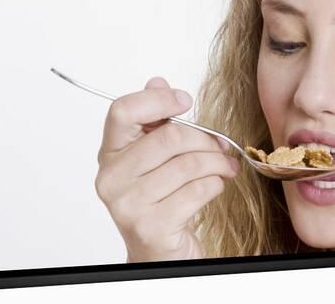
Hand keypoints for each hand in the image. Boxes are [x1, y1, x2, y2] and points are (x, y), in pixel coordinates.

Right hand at [95, 77, 238, 261]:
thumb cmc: (159, 199)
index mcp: (109, 154)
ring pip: (188, 164)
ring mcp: (128, 204)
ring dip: (217, 162)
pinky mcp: (151, 226)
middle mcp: (111, 178)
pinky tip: (216, 186)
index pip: (122, 111)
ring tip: (225, 165)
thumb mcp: (154, 158)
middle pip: (168, 137)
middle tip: (221, 145)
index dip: (157, 99)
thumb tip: (157, 81)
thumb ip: (154, 120)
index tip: (185, 100)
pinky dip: (216, 185)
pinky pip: (197, 190)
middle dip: (205, 138)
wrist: (159, 252)